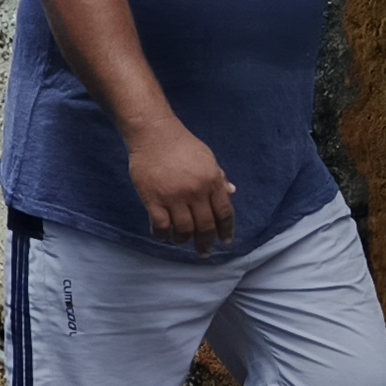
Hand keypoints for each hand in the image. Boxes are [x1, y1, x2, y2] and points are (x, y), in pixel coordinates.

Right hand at [126, 121, 235, 253]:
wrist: (153, 134)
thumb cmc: (181, 145)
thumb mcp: (207, 158)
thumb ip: (219, 178)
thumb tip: (232, 192)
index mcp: (212, 181)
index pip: (224, 213)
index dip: (226, 230)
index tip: (225, 241)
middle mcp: (196, 192)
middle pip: (206, 226)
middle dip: (206, 243)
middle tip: (204, 251)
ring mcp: (174, 197)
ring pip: (183, 230)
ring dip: (183, 241)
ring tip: (181, 242)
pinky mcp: (154, 199)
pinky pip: (161, 226)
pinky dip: (162, 235)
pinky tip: (163, 236)